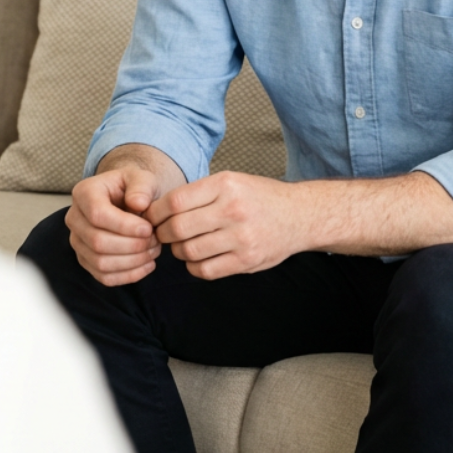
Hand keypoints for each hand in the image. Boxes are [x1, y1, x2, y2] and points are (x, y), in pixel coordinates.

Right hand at [66, 150, 173, 286]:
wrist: (127, 199)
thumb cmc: (134, 188)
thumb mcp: (141, 178)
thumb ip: (142, 186)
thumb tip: (138, 204)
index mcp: (84, 193)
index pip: (97, 214)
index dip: (124, 226)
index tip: (148, 229)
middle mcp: (74, 218)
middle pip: (97, 242)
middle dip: (131, 246)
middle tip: (155, 241)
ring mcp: (78, 242)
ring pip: (100, 262)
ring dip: (132, 261)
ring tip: (154, 251)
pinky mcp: (86, 260)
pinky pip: (103, 277)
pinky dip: (128, 275)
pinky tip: (148, 265)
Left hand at [149, 171, 305, 279]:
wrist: (299, 215)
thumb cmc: (260, 197)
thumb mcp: (232, 181)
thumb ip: (200, 193)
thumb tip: (158, 210)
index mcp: (226, 185)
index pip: (175, 201)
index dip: (156, 212)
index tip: (152, 217)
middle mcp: (233, 209)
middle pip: (177, 228)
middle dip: (162, 234)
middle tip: (163, 234)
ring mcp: (241, 237)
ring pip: (188, 251)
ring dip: (178, 251)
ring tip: (184, 245)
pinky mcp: (246, 261)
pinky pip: (205, 270)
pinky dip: (194, 266)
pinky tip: (199, 258)